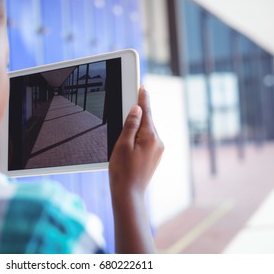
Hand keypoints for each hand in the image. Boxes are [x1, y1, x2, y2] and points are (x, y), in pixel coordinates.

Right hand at [109, 85, 163, 253]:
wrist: (129, 194)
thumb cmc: (123, 171)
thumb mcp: (122, 145)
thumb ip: (130, 125)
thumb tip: (137, 109)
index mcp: (150, 137)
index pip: (147, 112)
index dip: (143, 98)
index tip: (142, 86)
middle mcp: (158, 142)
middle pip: (148, 120)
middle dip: (139, 111)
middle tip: (131, 98)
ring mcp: (158, 150)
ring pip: (147, 130)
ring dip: (139, 124)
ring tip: (127, 121)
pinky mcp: (155, 156)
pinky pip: (148, 139)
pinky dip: (140, 134)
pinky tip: (131, 138)